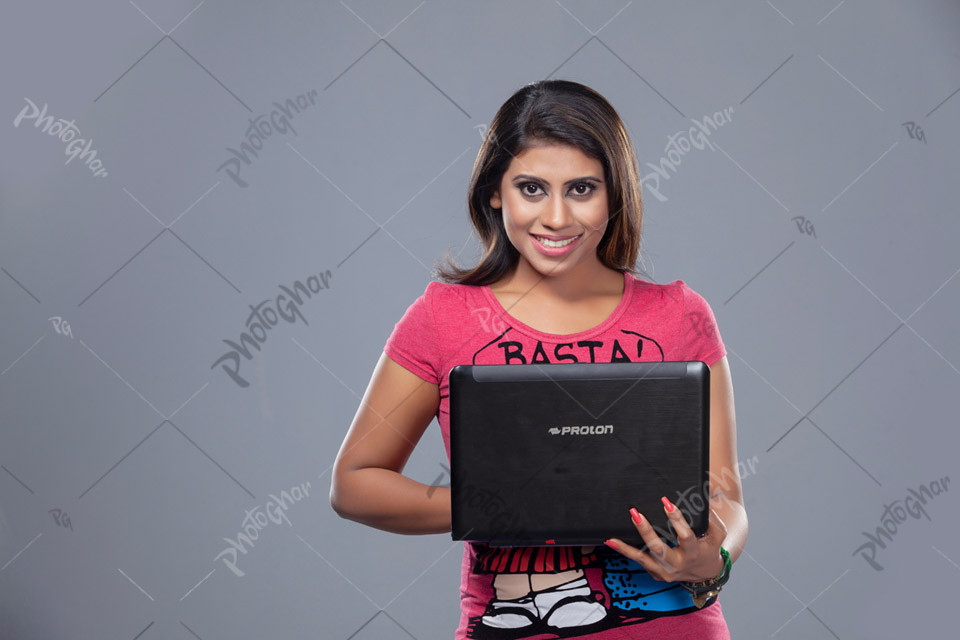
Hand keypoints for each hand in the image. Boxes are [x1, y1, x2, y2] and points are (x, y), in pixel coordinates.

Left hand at [605, 495, 727, 581]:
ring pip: (643, 559)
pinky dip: (624, 552)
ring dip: (626, 548)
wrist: (705, 572)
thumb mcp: (717, 532)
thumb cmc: (710, 546)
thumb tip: (699, 497)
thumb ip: (710, 516)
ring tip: (612, 538)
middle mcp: (677, 564)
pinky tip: (611, 541)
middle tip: (635, 514)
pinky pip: (638, 561)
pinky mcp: (655, 573)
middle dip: (646, 532)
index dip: (676, 519)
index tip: (666, 502)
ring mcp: (665, 571)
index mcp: (693, 552)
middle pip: (659, 549)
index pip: (685, 536)